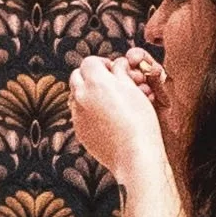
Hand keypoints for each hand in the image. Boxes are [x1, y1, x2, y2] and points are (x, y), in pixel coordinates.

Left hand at [68, 55, 170, 187]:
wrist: (134, 155)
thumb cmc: (140, 120)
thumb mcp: (134, 90)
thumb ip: (121, 72)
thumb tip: (117, 64)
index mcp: (95, 81)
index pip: (90, 61)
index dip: (103, 64)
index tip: (114, 70)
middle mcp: (81, 95)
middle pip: (77, 76)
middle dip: (91, 76)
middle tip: (109, 83)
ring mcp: (77, 114)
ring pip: (76, 95)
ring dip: (88, 93)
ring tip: (109, 101)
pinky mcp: (79, 130)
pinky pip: (79, 114)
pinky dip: (88, 110)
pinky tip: (106, 118)